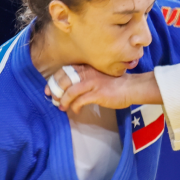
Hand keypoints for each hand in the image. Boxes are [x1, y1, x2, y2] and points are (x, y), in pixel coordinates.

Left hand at [43, 65, 160, 112]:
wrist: (130, 87)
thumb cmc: (113, 83)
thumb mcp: (96, 76)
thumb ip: (84, 78)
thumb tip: (69, 88)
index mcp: (85, 68)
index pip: (63, 71)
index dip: (54, 81)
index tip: (49, 90)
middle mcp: (87, 73)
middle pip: (64, 81)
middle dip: (56, 92)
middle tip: (53, 100)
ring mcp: (92, 83)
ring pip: (70, 92)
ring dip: (63, 101)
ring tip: (62, 108)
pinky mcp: (97, 94)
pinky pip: (80, 101)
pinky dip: (75, 107)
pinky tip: (77, 111)